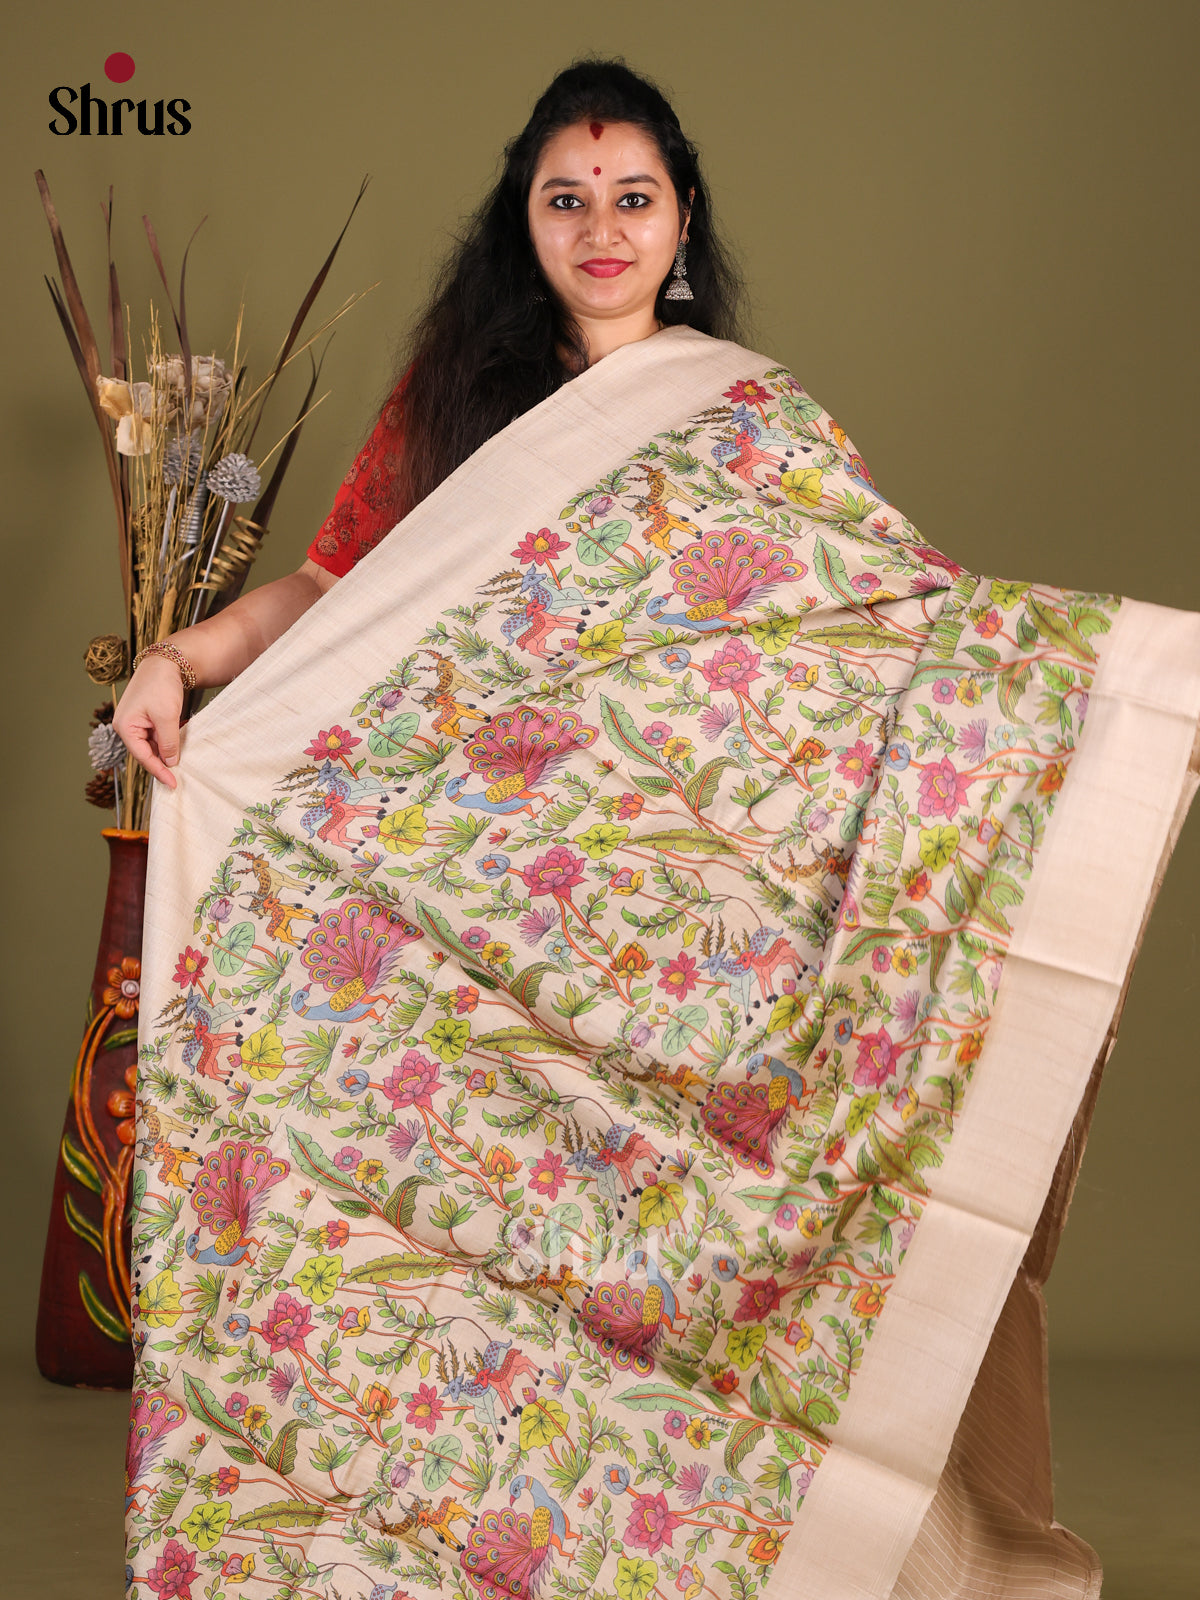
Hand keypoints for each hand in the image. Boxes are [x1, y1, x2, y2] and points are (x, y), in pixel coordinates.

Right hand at [113, 655, 186, 788]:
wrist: (166, 661)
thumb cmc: (161, 685)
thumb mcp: (167, 716)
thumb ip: (168, 741)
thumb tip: (170, 761)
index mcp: (125, 726)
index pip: (142, 756)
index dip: (158, 771)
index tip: (172, 783)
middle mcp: (127, 726)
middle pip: (146, 752)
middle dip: (163, 762)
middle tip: (180, 776)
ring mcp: (137, 721)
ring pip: (154, 744)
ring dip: (169, 749)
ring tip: (184, 757)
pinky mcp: (148, 717)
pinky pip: (158, 734)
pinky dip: (170, 738)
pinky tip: (182, 738)